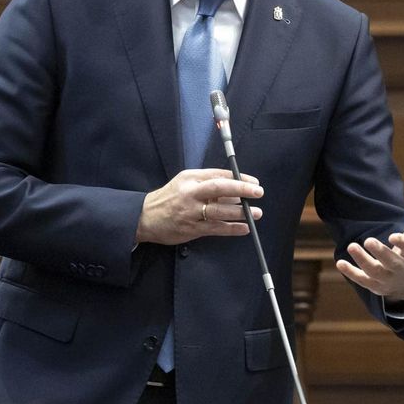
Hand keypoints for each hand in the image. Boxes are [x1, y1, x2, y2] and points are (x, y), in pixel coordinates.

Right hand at [136, 169, 263, 245]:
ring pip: (220, 210)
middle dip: (242, 189)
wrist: (145, 218)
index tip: (254, 182)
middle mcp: (191, 193)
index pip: (219, 175)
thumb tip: (236, 189)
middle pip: (220, 188)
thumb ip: (207, 184)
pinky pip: (216, 228)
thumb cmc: (169, 198)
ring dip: (241, 212)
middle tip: (258, 192)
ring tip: (256, 213)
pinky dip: (232, 228)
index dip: (239, 178)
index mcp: (190, 178)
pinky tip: (244, 228)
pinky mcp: (191, 229)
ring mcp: (191, 212)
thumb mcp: (185, 183)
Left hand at [336, 191, 403, 300]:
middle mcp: (402, 269)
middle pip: (391, 262)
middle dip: (380, 253)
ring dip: (362, 260)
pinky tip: (340, 262)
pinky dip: (351, 273)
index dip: (403, 244)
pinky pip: (362, 280)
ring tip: (351, 246)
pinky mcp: (374, 285)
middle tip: (368, 240)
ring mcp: (387, 279)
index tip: (394, 236)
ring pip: (375, 272)